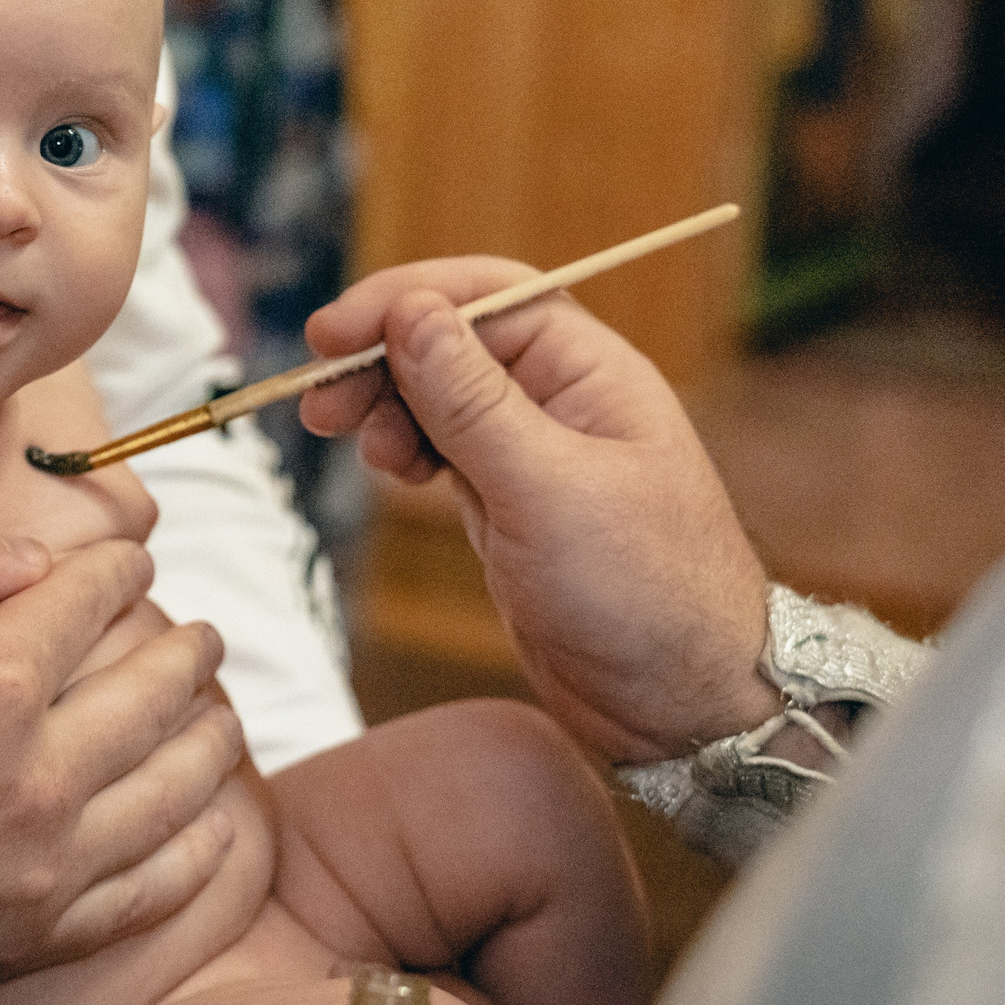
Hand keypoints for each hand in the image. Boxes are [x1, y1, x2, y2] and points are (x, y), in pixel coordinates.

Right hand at [0, 508, 247, 1002]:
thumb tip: (35, 560)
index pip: (91, 603)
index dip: (120, 570)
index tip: (134, 560)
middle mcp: (37, 774)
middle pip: (153, 696)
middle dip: (188, 653)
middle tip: (207, 635)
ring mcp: (45, 864)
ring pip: (171, 793)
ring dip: (209, 743)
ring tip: (222, 713)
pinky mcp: (35, 936)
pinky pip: (148, 892)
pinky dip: (197, 854)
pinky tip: (214, 828)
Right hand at [299, 260, 774, 762]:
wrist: (685, 707)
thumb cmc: (646, 596)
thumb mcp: (547, 491)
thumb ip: (472, 401)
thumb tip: (411, 312)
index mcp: (590, 373)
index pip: (487, 296)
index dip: (404, 299)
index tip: (333, 332)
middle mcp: (562, 400)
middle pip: (451, 341)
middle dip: (380, 357)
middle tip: (320, 401)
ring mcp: (534, 453)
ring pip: (438, 395)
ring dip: (383, 403)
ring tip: (346, 436)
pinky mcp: (511, 504)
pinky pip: (443, 448)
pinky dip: (404, 448)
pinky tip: (391, 469)